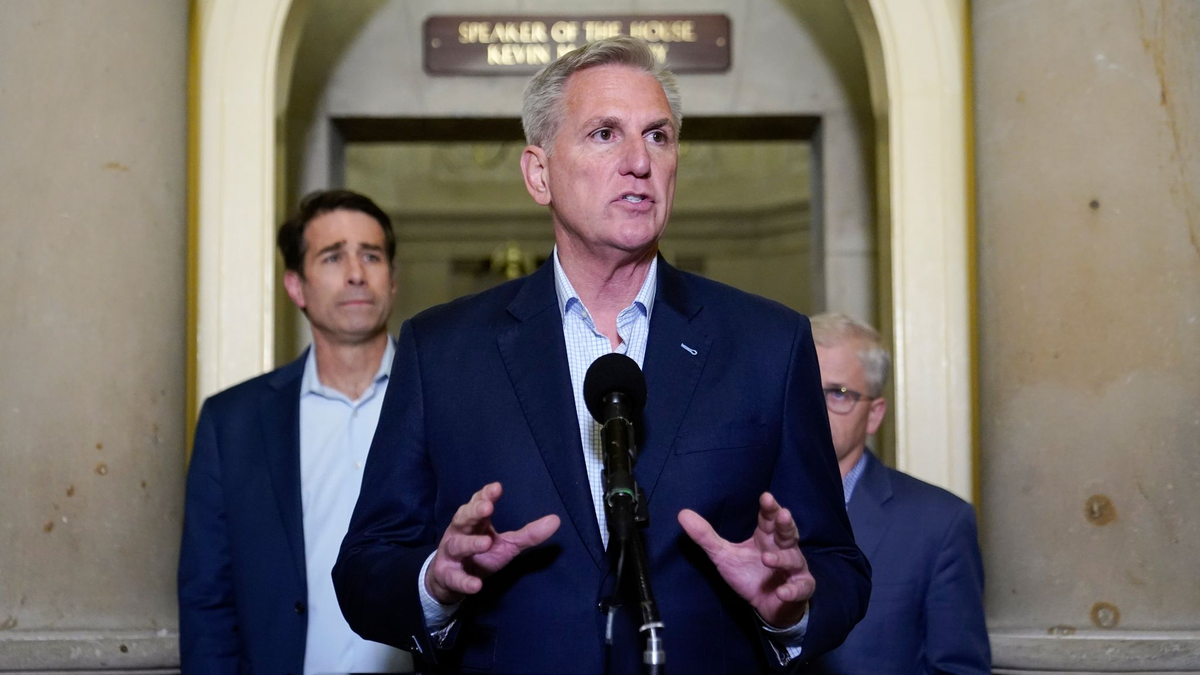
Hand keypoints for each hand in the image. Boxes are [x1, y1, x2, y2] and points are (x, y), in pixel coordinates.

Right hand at [426, 482, 560, 604]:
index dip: (486, 495)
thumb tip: (556, 520)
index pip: (478, 503)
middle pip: (463, 518)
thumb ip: (529, 534)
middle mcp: (460, 533)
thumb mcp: (507, 544)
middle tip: (487, 508)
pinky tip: (476, 585)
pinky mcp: (447, 575)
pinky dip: (464, 581)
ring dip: (470, 544)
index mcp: (475, 522)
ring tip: (486, 543)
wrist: (451, 579)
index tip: (497, 488)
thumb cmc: (481, 554)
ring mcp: (452, 554)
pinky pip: (455, 578)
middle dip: (474, 512)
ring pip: (457, 545)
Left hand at [678, 492, 813, 627]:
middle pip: (788, 532)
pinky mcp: (799, 588)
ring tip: (767, 558)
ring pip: (793, 559)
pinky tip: (782, 592)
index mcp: (766, 537)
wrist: (768, 606)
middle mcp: (784, 548)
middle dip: (785, 524)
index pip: (769, 518)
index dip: (769, 508)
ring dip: (781, 558)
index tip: (765, 497)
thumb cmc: (748, 574)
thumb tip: (682, 513)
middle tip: (782, 514)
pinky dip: (792, 589)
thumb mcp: (724, 555)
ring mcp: (794, 568)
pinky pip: (800, 587)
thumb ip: (706, 537)